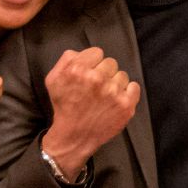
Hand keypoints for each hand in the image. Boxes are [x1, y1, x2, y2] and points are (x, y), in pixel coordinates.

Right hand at [42, 47, 141, 174]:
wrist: (74, 136)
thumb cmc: (64, 107)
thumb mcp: (53, 79)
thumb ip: (66, 59)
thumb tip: (81, 52)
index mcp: (78, 69)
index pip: (97, 52)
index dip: (92, 63)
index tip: (89, 74)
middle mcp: (96, 79)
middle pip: (110, 62)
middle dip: (104, 72)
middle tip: (96, 87)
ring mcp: (113, 92)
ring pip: (122, 75)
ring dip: (115, 83)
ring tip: (104, 96)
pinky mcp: (126, 105)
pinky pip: (134, 87)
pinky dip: (128, 92)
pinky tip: (116, 100)